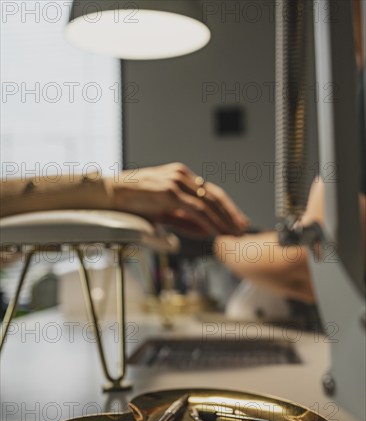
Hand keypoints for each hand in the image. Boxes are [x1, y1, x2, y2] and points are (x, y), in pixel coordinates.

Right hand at [108, 163, 248, 236]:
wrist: (108, 195)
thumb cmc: (133, 204)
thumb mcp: (163, 213)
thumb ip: (184, 220)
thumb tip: (206, 231)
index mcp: (181, 176)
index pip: (210, 192)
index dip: (227, 208)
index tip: (238, 221)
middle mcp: (181, 175)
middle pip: (214, 195)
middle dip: (231, 214)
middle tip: (243, 229)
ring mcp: (175, 182)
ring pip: (208, 202)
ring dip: (224, 220)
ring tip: (234, 234)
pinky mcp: (168, 191)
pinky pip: (195, 209)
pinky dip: (209, 222)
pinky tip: (217, 233)